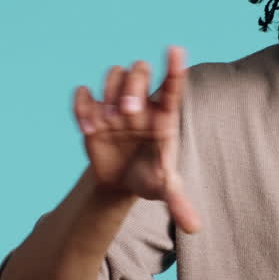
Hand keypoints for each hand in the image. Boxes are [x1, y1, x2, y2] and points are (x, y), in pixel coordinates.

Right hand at [71, 45, 201, 233]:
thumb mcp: (164, 189)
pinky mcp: (93, 112)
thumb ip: (179, 203)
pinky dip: (83, 105)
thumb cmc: (150, 178)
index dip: (175, 68)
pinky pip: (84, 95)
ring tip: (107, 123)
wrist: (122, 181)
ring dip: (110, 92)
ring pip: (114, 74)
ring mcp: (116, 104)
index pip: (172, 85)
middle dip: (132, 86)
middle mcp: (141, 103)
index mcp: (164, 115)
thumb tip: (195, 228)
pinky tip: (88, 127)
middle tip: (127, 113)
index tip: (177, 51)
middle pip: (139, 72)